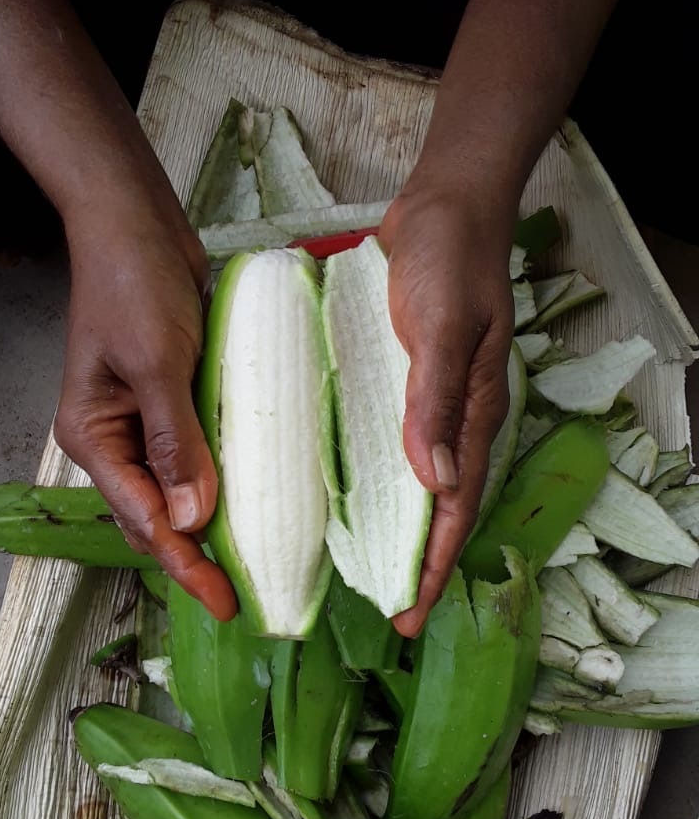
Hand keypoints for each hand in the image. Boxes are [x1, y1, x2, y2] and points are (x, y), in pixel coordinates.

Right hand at [53, 199, 236, 620]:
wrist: (137, 224)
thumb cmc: (134, 284)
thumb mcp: (158, 362)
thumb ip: (177, 442)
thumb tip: (195, 518)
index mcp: (94, 437)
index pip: (144, 518)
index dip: (184, 563)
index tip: (224, 601)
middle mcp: (114, 439)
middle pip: (154, 517)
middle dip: (194, 557)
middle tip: (242, 597)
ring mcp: (142, 424)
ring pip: (175, 493)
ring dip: (208, 526)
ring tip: (248, 565)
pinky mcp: (172, 404)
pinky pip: (195, 458)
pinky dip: (218, 483)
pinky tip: (250, 504)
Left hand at [379, 180, 514, 637]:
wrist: (446, 204)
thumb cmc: (449, 261)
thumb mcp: (440, 327)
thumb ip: (435, 400)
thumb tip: (437, 483)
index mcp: (471, 414)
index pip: (454, 507)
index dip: (433, 565)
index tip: (409, 614)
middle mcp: (452, 418)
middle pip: (438, 506)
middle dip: (416, 563)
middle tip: (388, 612)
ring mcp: (426, 401)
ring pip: (414, 481)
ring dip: (395, 529)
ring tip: (364, 570)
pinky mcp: (400, 381)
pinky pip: (388, 443)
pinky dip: (375, 478)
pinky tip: (346, 492)